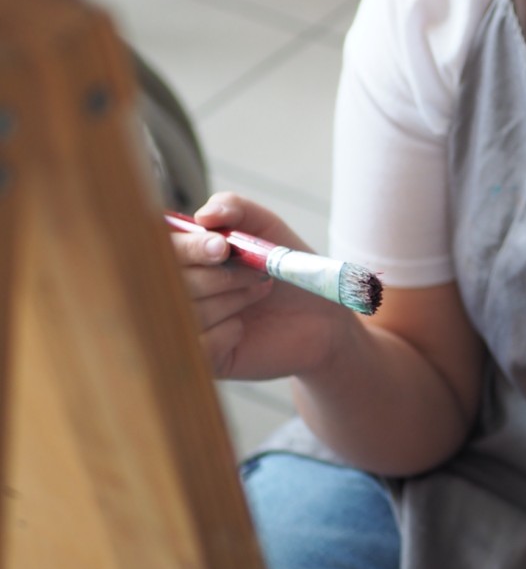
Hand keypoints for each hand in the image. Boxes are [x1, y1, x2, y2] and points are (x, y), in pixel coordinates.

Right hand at [171, 192, 351, 379]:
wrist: (323, 314)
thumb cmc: (287, 266)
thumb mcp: (264, 226)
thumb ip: (234, 208)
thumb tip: (202, 215)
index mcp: (183, 256)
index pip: (158, 249)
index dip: (186, 248)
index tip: (221, 247)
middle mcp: (175, 291)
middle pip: (169, 282)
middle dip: (219, 275)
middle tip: (257, 272)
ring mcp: (186, 327)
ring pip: (187, 313)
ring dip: (230, 300)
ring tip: (259, 293)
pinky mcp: (203, 360)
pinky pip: (198, 346)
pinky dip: (226, 332)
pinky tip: (244, 328)